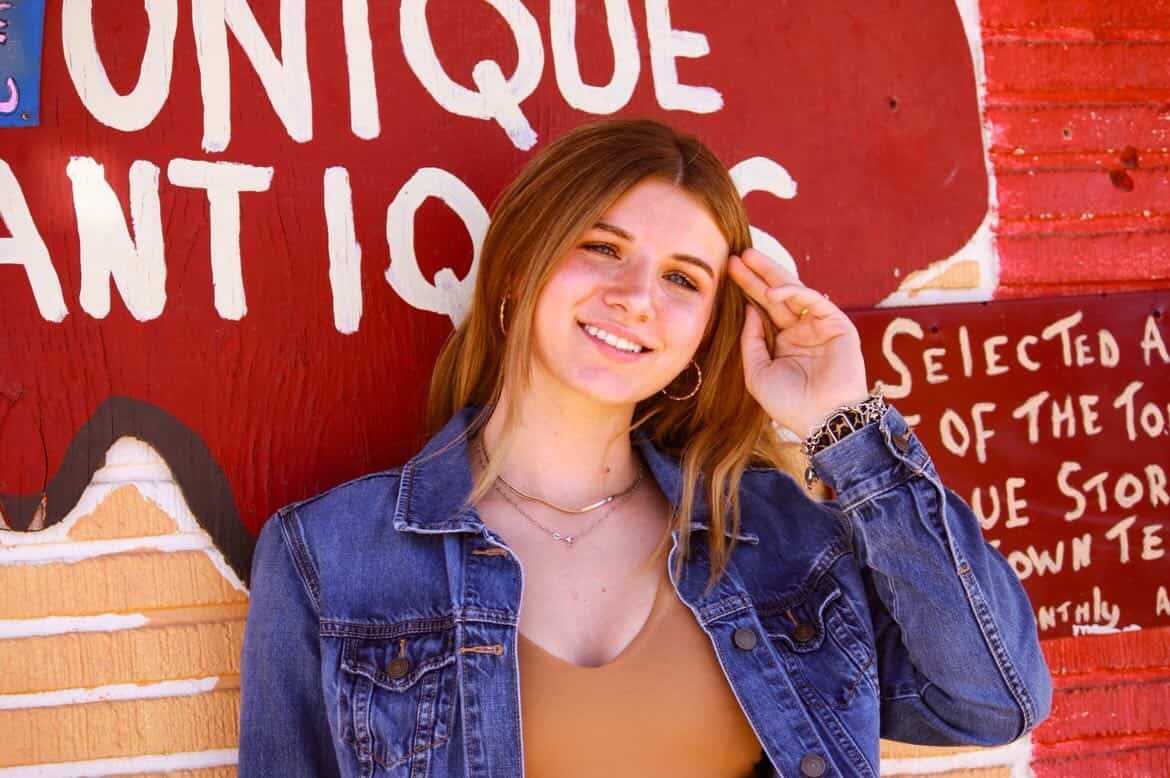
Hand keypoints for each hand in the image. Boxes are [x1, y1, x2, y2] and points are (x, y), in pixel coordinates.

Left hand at [727, 248, 868, 434]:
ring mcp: (820, 326)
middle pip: (777, 294)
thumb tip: (749, 310)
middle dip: (758, 273)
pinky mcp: (838, 325)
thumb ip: (752, 340)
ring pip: (795, 291)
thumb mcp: (757, 372)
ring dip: (772, 274)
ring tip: (748, 260)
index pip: (763, 307)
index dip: (747, 288)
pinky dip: (794, 293)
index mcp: (784, 341)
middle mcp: (802, 329)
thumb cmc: (789, 403)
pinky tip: (773, 293)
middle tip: (737, 255)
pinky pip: (815, 301)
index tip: (727, 270)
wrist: (820, 420)